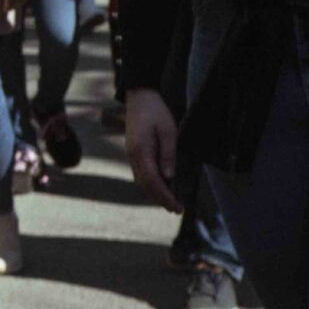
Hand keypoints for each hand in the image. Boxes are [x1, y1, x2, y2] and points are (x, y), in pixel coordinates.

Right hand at [123, 88, 180, 210]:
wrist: (139, 98)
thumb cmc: (156, 113)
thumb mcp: (168, 131)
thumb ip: (168, 154)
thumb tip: (169, 177)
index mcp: (141, 152)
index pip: (153, 181)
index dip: (165, 196)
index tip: (177, 207)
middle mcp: (133, 157)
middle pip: (145, 185)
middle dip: (160, 199)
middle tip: (177, 209)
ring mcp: (131, 155)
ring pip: (141, 182)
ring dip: (155, 194)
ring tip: (171, 202)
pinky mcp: (133, 153)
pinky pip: (141, 174)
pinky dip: (151, 185)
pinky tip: (161, 187)